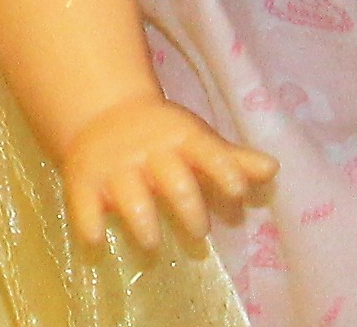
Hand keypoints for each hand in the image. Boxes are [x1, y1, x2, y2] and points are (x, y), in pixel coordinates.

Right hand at [58, 95, 274, 255]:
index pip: (207, 152)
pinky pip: (83, 203)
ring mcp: (116, 167)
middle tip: (200, 231)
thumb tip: (273, 170)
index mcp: (181, 140)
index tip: (238, 192)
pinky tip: (96, 239)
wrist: (102, 115)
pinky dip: (89, 222)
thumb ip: (231, 161)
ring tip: (153, 242)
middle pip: (173, 179)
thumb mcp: (196, 142)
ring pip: (130, 195)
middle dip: (188, 206)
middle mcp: (150, 152)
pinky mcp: (84, 181)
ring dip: (142, 219)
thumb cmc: (163, 140)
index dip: (224, 171)